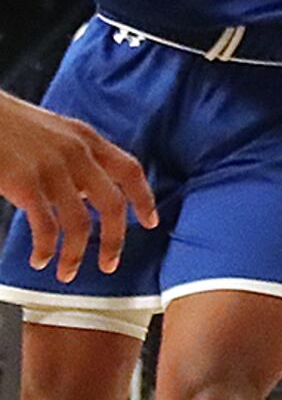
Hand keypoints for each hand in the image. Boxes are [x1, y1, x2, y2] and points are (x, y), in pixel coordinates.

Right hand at [0, 93, 152, 282]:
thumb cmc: (9, 125)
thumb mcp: (54, 133)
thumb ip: (76, 158)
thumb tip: (86, 193)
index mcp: (86, 138)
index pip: (130, 170)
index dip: (144, 198)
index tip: (150, 222)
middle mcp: (77, 152)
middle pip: (112, 204)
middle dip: (114, 240)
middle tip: (109, 264)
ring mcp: (52, 168)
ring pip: (79, 223)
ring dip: (75, 254)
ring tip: (67, 273)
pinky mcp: (25, 182)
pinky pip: (45, 226)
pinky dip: (45, 249)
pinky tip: (40, 259)